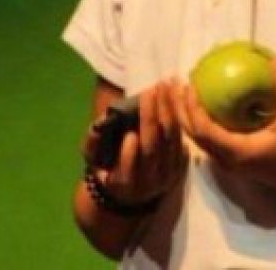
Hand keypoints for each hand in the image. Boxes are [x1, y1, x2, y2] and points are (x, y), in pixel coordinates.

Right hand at [82, 79, 186, 205]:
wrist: (133, 188)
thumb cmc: (108, 166)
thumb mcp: (94, 157)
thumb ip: (93, 142)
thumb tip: (96, 126)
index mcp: (124, 185)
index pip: (128, 172)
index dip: (129, 156)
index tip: (129, 135)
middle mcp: (149, 184)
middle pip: (152, 150)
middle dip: (150, 120)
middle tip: (148, 92)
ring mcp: (168, 175)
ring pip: (171, 141)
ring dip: (167, 111)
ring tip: (163, 88)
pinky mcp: (181, 165)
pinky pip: (183, 137)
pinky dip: (179, 117)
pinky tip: (174, 96)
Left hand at [176, 58, 275, 187]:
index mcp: (237, 152)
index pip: (203, 129)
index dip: (192, 107)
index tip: (188, 84)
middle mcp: (228, 160)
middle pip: (193, 135)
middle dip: (180, 110)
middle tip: (175, 85)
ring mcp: (230, 163)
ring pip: (200, 140)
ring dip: (188, 117)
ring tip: (183, 93)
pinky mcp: (236, 161)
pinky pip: (210, 141)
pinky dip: (201, 124)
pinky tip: (205, 106)